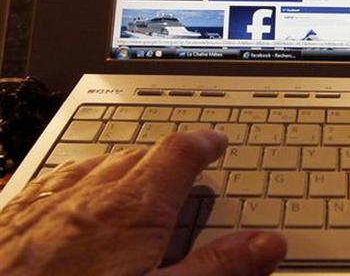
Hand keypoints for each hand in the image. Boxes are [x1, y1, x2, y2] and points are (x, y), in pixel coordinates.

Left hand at [0, 131, 285, 275]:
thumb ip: (217, 269)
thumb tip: (266, 244)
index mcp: (134, 208)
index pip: (179, 154)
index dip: (202, 144)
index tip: (215, 143)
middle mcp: (88, 194)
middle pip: (136, 157)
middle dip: (163, 159)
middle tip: (183, 167)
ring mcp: (43, 203)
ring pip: (90, 167)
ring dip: (118, 168)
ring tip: (132, 179)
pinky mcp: (8, 218)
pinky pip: (48, 182)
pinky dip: (71, 183)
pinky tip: (65, 199)